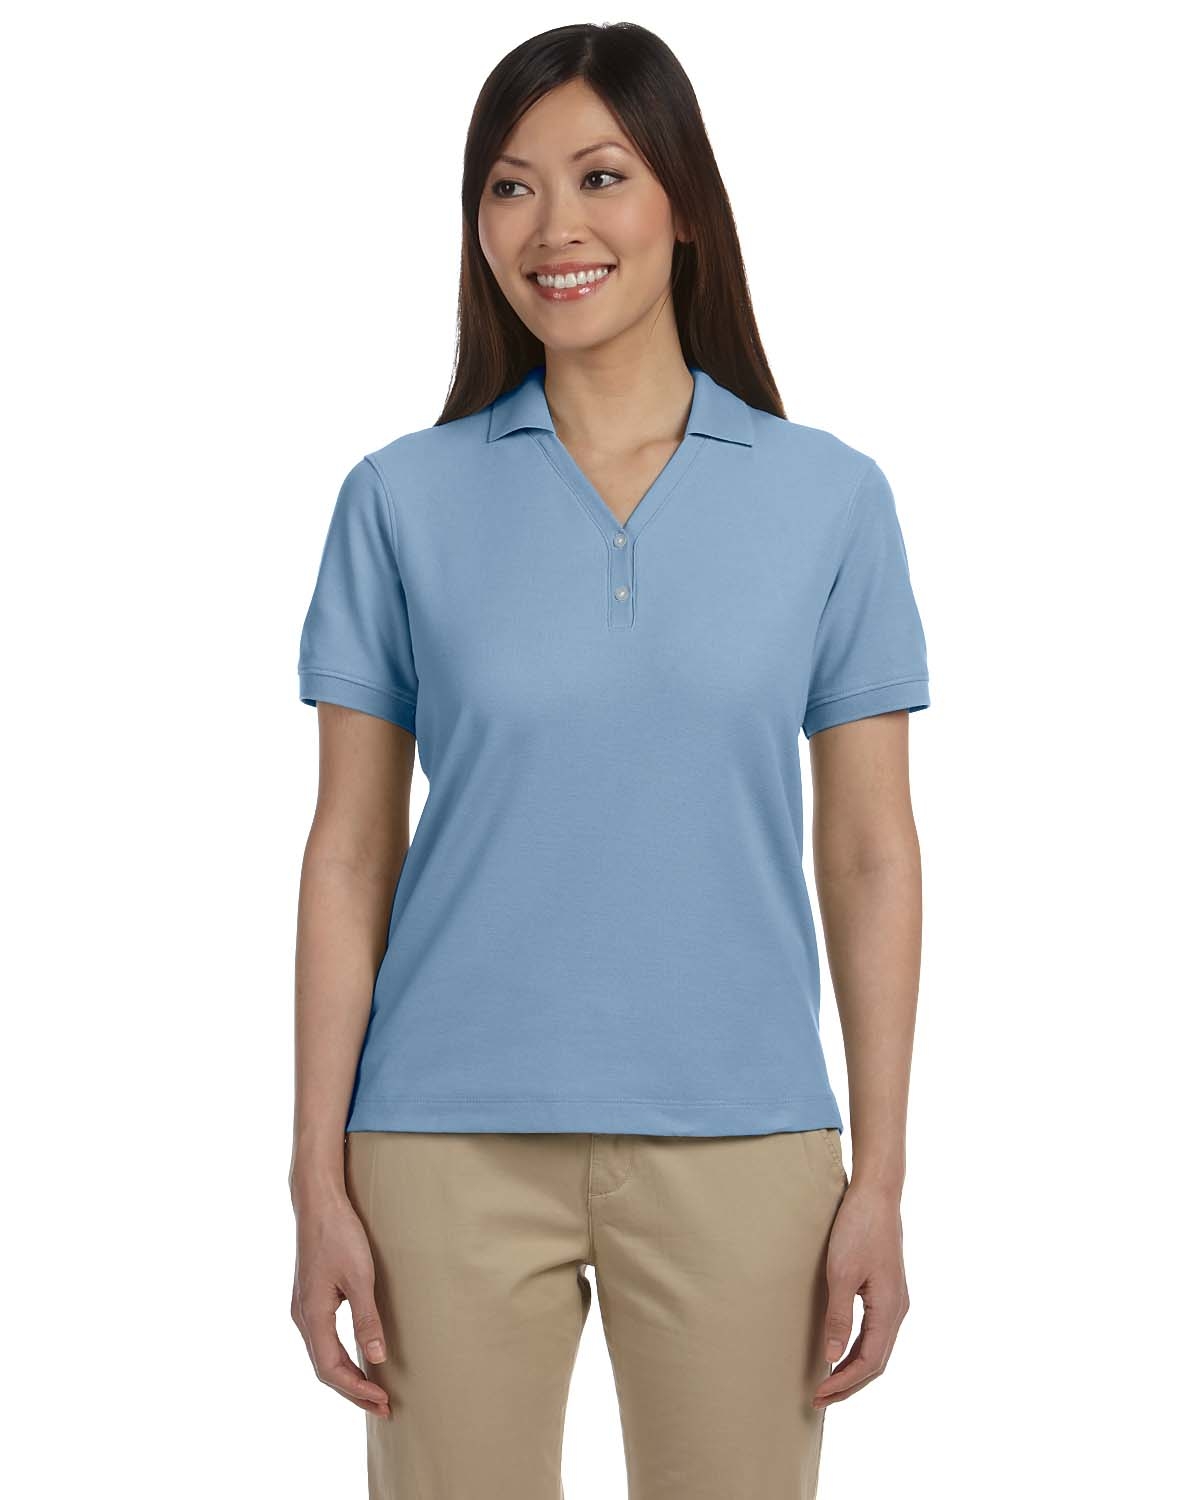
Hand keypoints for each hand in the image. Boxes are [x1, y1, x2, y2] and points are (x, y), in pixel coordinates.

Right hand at [291, 1190, 390, 1417]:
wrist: (318, 1202)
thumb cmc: (339, 1235)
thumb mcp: (359, 1277)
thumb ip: (367, 1319)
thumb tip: (376, 1360)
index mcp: (312, 1316)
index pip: (331, 1370)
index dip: (357, 1390)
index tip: (383, 1401)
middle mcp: (302, 1317)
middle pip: (324, 1368)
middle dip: (353, 1390)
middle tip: (383, 1406)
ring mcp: (303, 1307)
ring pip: (322, 1354)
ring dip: (347, 1375)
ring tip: (373, 1390)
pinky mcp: (310, 1297)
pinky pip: (323, 1339)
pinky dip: (340, 1356)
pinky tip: (356, 1356)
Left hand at [812, 1181, 909, 1406]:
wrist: (876, 1193)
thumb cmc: (858, 1228)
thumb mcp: (841, 1272)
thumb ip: (838, 1315)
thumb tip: (831, 1356)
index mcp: (890, 1309)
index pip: (869, 1362)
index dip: (844, 1383)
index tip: (818, 1395)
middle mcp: (898, 1309)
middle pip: (876, 1362)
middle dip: (849, 1384)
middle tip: (819, 1399)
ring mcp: (895, 1300)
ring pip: (877, 1348)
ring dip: (853, 1369)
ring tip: (827, 1382)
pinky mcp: (887, 1289)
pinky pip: (876, 1332)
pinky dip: (859, 1349)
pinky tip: (841, 1350)